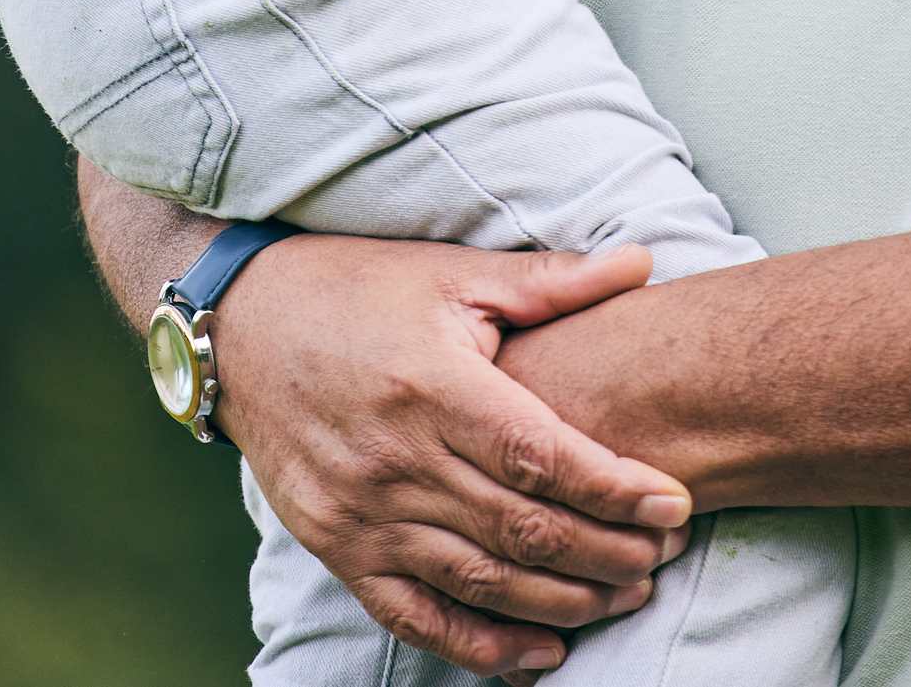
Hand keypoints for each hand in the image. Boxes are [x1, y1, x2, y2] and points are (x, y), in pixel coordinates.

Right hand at [211, 235, 692, 676]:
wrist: (235, 325)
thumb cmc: (351, 289)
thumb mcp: (448, 273)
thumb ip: (548, 280)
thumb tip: (643, 262)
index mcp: (429, 384)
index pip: (540, 456)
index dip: (615, 488)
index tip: (674, 503)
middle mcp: (394, 458)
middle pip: (522, 527)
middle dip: (607, 550)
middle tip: (665, 554)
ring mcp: (361, 513)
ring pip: (482, 580)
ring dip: (565, 599)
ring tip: (628, 594)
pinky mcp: (336, 548)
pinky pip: (418, 617)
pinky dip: (483, 646)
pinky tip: (543, 650)